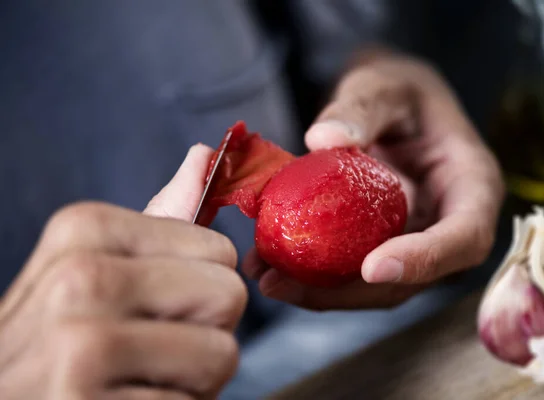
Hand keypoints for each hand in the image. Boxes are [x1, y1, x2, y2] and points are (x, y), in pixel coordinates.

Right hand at [0, 145, 246, 398]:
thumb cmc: (61, 336)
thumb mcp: (96, 264)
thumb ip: (161, 218)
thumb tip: (207, 153)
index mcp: (85, 230)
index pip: (220, 250)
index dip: (202, 288)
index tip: (156, 307)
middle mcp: (79, 280)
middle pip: (228, 295)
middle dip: (206, 331)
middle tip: (153, 349)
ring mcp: (80, 349)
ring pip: (221, 355)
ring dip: (194, 379)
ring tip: (142, 380)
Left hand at [244, 49, 503, 309]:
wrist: (391, 107)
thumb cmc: (399, 91)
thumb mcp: (384, 85)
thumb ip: (361, 108)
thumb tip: (323, 140)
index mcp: (471, 185)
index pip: (464, 237)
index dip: (424, 260)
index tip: (372, 268)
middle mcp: (448, 226)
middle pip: (412, 278)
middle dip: (350, 291)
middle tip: (286, 283)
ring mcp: (414, 242)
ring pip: (377, 287)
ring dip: (321, 292)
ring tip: (267, 279)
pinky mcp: (382, 246)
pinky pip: (353, 271)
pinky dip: (313, 276)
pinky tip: (269, 266)